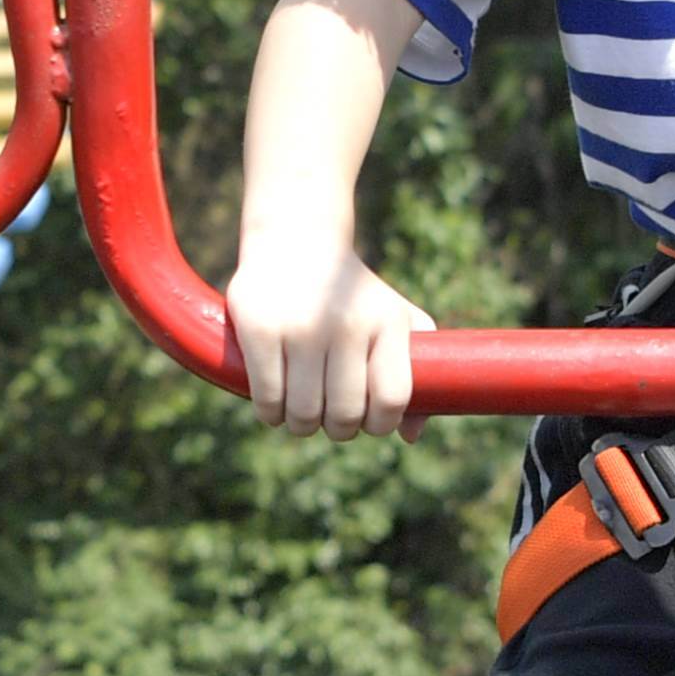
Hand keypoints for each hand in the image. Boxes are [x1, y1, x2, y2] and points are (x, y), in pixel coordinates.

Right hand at [231, 224, 435, 436]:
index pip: (391, 399)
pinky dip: (271, 413)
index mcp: (386, 323)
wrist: (296, 240)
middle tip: (329, 417)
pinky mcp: (260, 328)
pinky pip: (268, 400)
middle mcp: (346, 324)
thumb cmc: (354, 295)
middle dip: (338, 428)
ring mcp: (301, 327)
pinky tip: (275, 402)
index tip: (368, 420)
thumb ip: (414, 374)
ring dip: (301, 424)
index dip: (380, 424)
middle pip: (345, 415)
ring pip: (304, 414)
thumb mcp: (395, 320)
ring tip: (301, 411)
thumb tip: (410, 435)